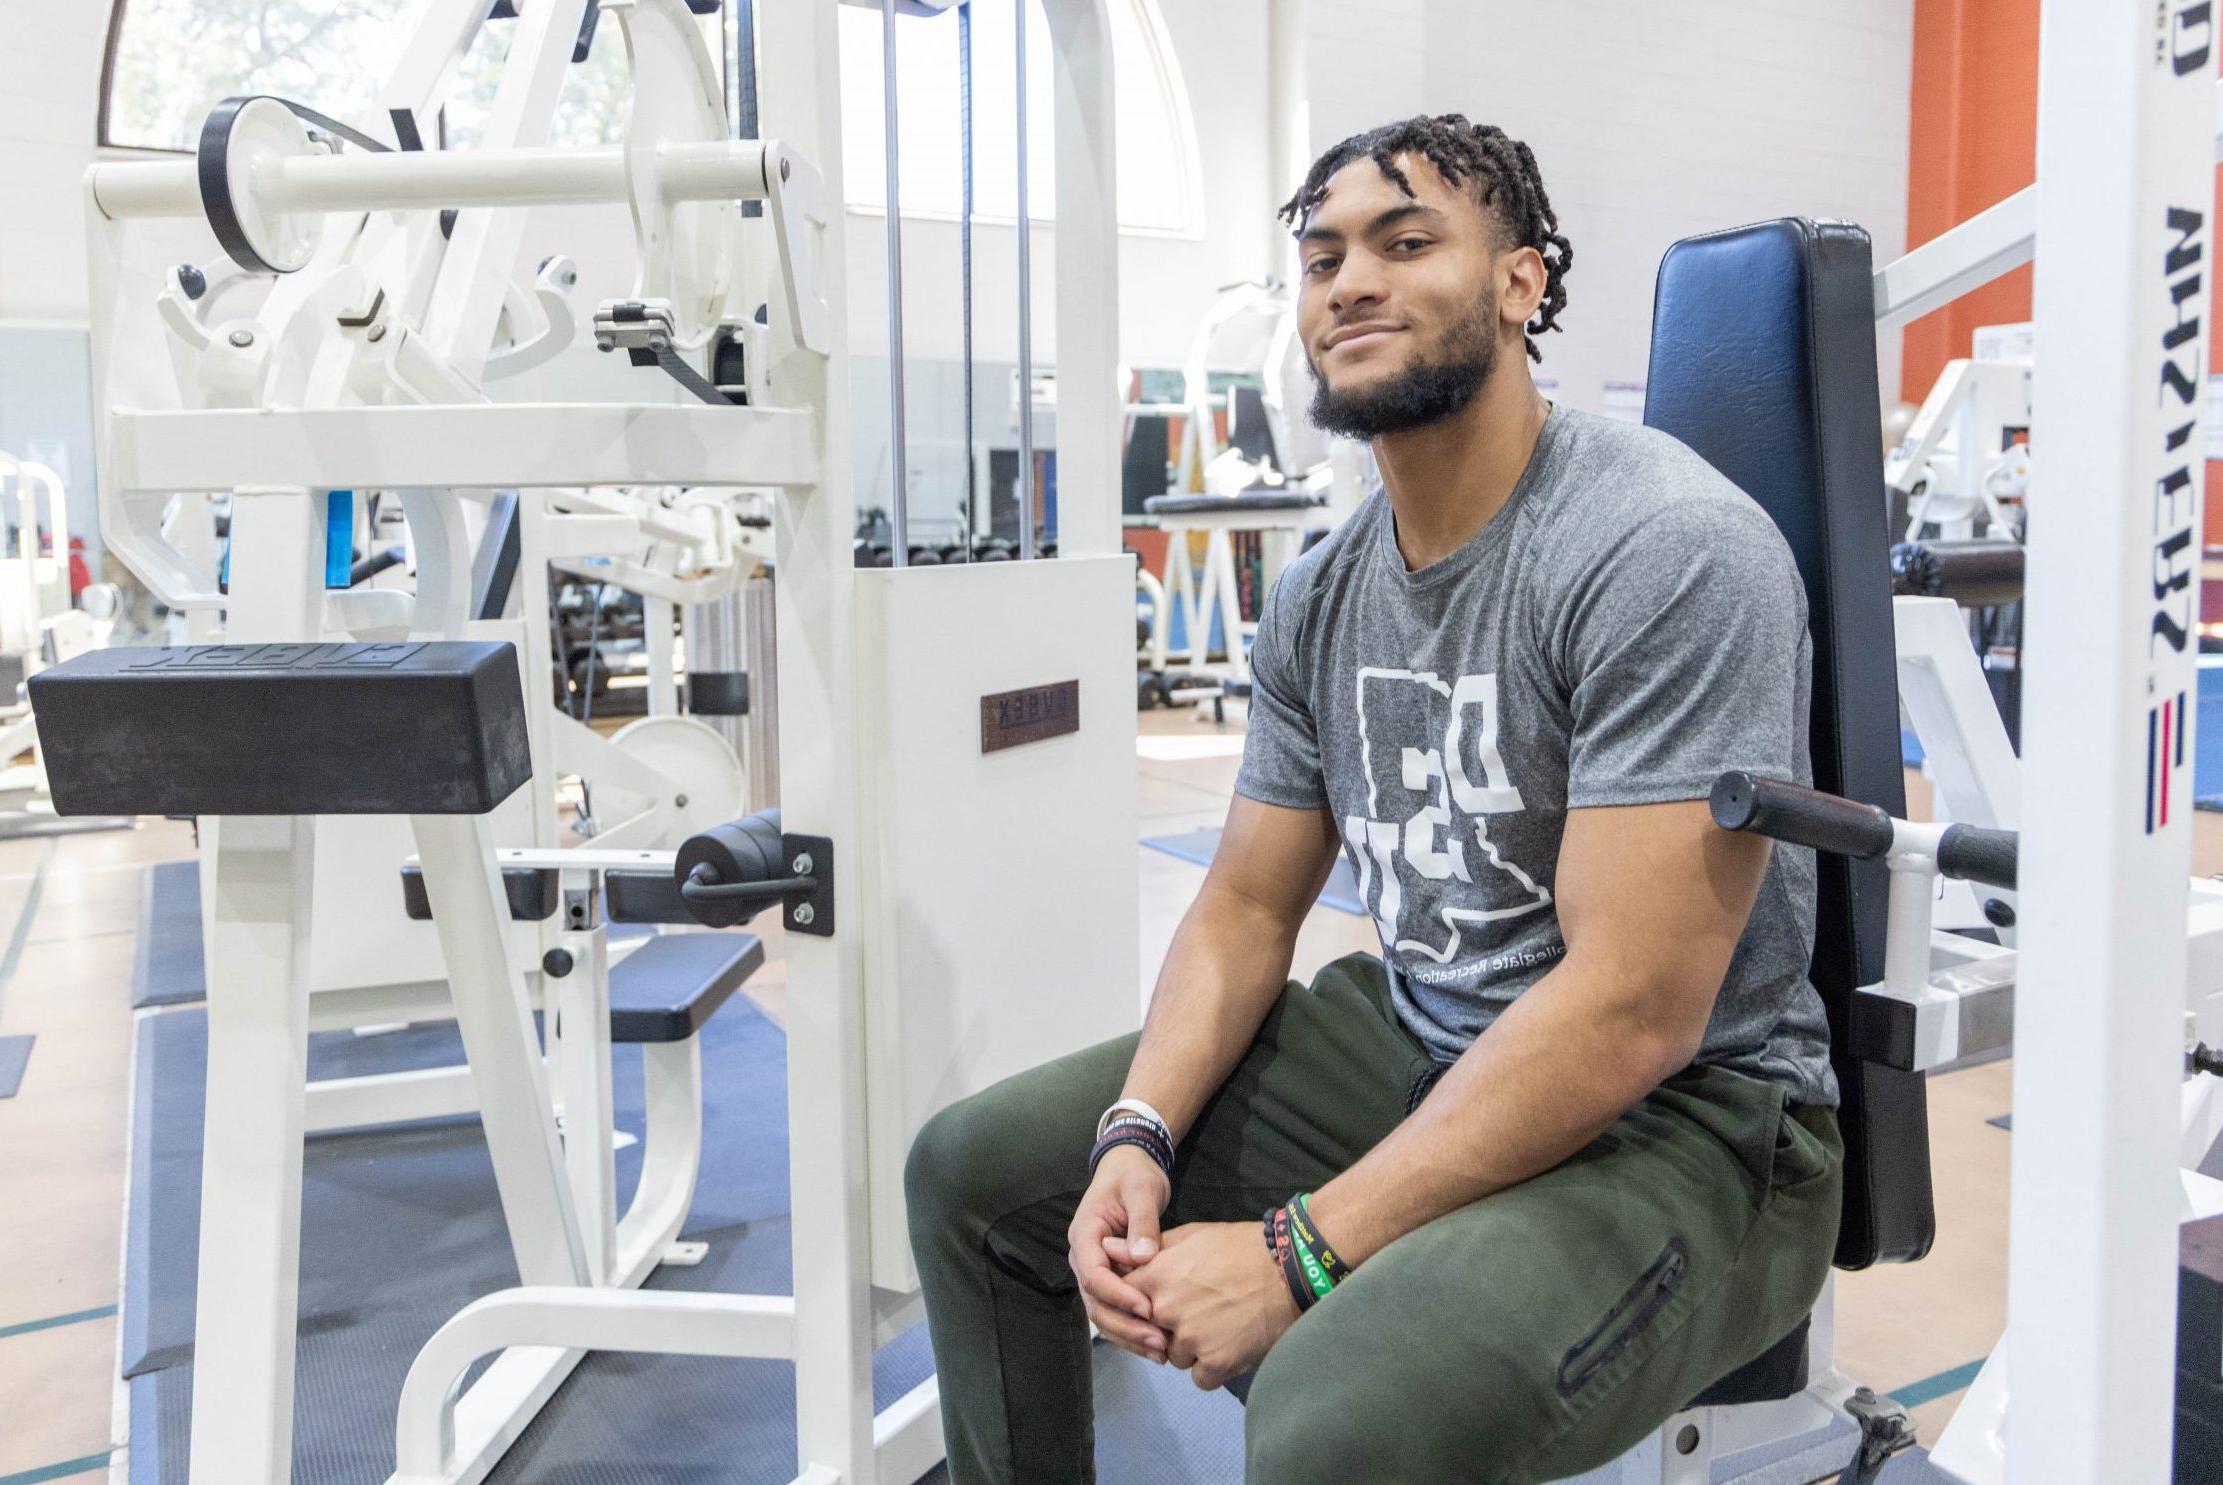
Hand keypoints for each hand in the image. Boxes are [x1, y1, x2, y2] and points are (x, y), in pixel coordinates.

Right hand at [1067, 1145, 1172, 1362]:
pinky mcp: (1109, 1279)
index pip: (1093, 1274)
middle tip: (1158, 1341)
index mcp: (1085, 1234)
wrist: (1129, 1168)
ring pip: (1102, 1313)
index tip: (1148, 1308)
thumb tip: (1143, 1257)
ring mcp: (1094, 1270)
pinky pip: (1114, 1310)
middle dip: (1125, 1325)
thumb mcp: (1141, 1191)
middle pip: (1095, 1302)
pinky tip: (1157, 1344)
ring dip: (1128, 1335)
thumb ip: (1142, 1223)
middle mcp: (1083, 1257)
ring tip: (1160, 1351)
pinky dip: (1132, 1328)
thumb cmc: (1134, 1176)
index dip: (1118, 1294)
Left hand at [1128, 1221, 1298, 1389]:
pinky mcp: (1215, 1363)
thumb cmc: (1239, 1246)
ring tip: (1219, 1324)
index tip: (1163, 1298)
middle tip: (1200, 1308)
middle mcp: (1166, 1310)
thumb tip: (1106, 1249)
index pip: (1125, 1300)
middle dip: (1169, 1325)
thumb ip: (1145, 1248)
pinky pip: (1200, 1377)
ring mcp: (1191, 1339)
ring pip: (1175, 1356)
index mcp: (1156, 1277)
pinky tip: (1229, 1344)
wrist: (1288, 1268)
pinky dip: (1213, 1366)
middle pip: (1150, 1331)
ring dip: (1192, 1348)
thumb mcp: (1190, 1236)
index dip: (1142, 1302)